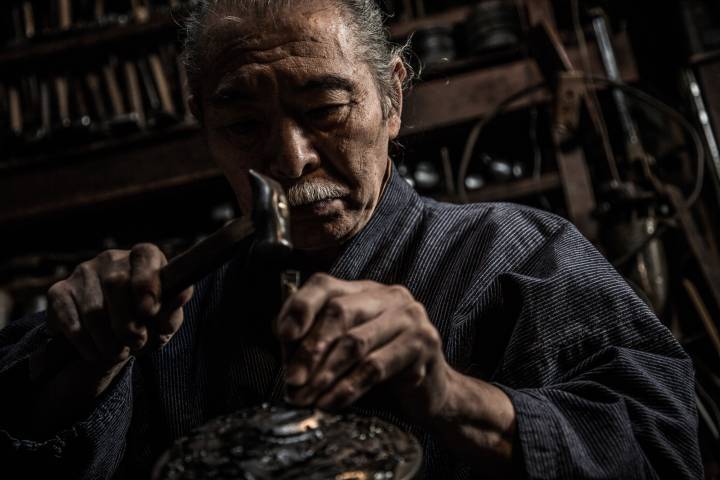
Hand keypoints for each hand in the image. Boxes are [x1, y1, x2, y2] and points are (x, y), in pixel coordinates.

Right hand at [42, 243, 192, 389]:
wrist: (112, 340)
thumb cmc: (147, 324)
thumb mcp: (165, 321)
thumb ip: (172, 310)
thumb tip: (179, 296)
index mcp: (144, 257)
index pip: (145, 255)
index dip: (146, 281)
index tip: (149, 310)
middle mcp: (112, 258)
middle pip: (116, 284)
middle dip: (127, 323)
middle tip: (136, 343)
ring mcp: (83, 272)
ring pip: (93, 310)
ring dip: (108, 340)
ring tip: (118, 352)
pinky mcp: (59, 292)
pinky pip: (71, 322)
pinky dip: (86, 344)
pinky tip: (95, 353)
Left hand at [276, 273, 450, 421]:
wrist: (431, 395)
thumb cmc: (380, 371)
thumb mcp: (342, 351)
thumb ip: (315, 340)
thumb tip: (284, 340)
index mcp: (364, 290)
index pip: (324, 285)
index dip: (300, 307)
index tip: (282, 336)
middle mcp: (388, 295)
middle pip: (339, 312)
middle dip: (310, 349)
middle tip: (292, 381)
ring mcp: (409, 316)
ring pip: (355, 342)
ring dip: (324, 374)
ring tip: (306, 397)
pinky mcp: (423, 343)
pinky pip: (375, 367)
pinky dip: (347, 388)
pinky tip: (330, 403)